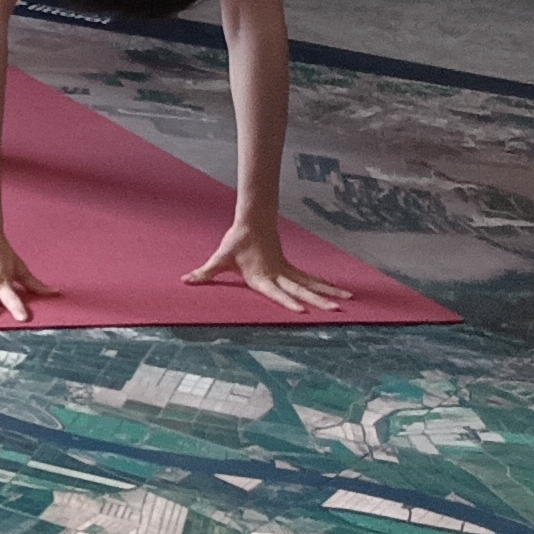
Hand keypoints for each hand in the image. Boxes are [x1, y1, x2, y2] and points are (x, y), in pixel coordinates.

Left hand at [186, 219, 351, 314]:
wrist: (253, 221)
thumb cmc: (236, 241)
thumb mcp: (220, 258)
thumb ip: (205, 272)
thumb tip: (186, 280)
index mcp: (261, 277)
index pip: (277, 293)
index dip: (288, 302)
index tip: (303, 312)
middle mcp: (277, 275)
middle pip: (301, 290)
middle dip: (318, 300)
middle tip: (335, 310)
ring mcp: (286, 271)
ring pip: (310, 284)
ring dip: (328, 292)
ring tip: (347, 300)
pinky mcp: (289, 267)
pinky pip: (310, 278)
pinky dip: (323, 284)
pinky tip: (338, 290)